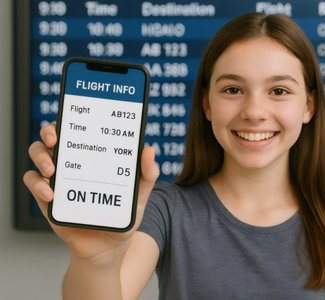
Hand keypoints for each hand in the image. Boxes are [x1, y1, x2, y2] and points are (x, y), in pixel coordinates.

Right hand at [23, 123, 159, 263]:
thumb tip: (149, 150)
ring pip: (37, 154)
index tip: (76, 117)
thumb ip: (147, 175)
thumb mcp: (140, 196)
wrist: (108, 249)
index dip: (75, 119)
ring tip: (51, 169)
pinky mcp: (47, 198)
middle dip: (50, 131)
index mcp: (95, 158)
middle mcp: (74, 163)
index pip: (82, 131)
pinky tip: (51, 193)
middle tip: (56, 139)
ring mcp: (58, 179)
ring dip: (40, 157)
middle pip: (53, 137)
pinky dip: (37, 185)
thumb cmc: (123, 218)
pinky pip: (33, 184)